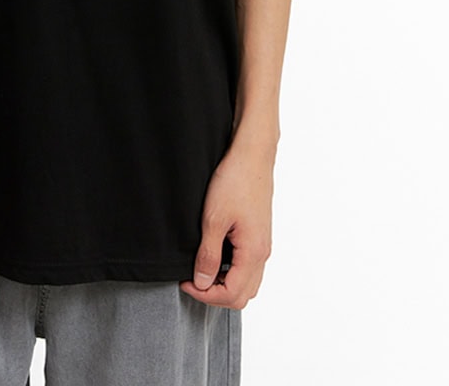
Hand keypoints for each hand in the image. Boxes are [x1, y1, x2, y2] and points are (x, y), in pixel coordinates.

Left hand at [179, 135, 274, 310]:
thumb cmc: (234, 181)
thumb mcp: (213, 220)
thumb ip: (208, 255)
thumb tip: (202, 283)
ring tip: (202, 268)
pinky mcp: (259, 234)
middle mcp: (263, 253)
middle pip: (243, 295)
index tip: (185, 281)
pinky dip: (232, 270)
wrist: (251, 154)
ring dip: (225, 283)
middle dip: (216, 294)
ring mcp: (263, 243)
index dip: (205, 295)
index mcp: (253, 253)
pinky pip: (249, 266)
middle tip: (193, 278)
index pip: (232, 295)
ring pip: (248, 281)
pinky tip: (215, 254)